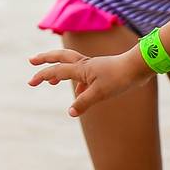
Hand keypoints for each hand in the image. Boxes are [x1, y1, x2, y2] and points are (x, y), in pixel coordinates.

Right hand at [28, 48, 148, 115]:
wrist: (139, 67)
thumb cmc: (119, 78)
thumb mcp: (100, 93)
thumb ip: (83, 103)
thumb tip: (70, 113)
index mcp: (81, 68)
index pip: (56, 70)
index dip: (42, 75)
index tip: (30, 82)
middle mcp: (85, 64)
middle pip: (60, 57)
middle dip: (45, 59)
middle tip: (32, 60)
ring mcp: (94, 66)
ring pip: (71, 64)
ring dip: (59, 70)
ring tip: (52, 81)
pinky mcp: (102, 71)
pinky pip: (84, 74)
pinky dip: (77, 82)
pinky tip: (80, 92)